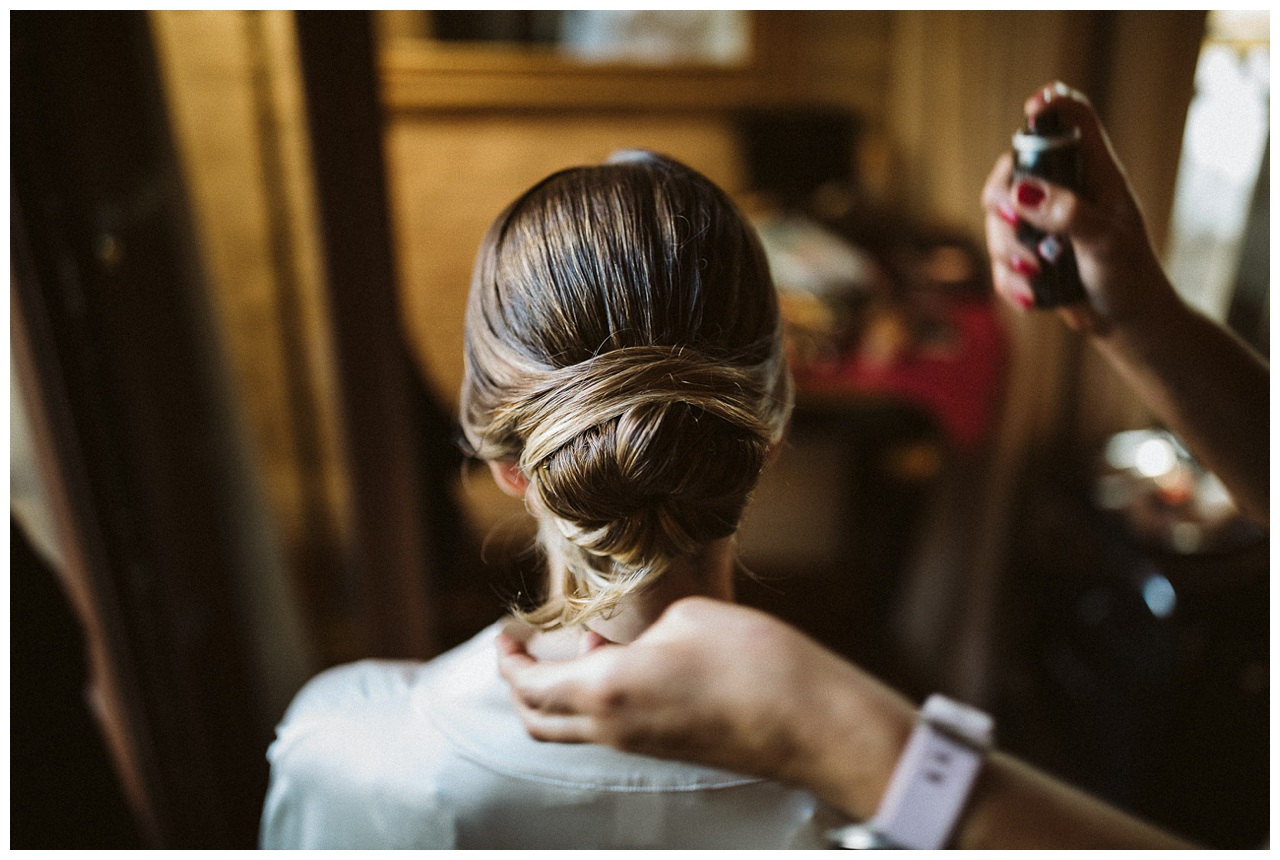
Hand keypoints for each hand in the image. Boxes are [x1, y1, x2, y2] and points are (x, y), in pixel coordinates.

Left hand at [497, 596, 915, 819]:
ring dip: (562, 692)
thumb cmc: (751, 661)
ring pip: (573, 728)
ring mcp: (642, 747)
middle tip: (521, 649)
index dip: (507, 659)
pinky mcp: (670, 750)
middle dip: (520, 684)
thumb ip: (640, 631)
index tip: (503, 634)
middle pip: (539, 719)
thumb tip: (631, 646)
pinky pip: (611, 729)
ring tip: (586, 642)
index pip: (528, 685)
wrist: (810, 720)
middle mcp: (612, 728)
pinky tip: (629, 660)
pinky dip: (598, 700)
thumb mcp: (684, 619)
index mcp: (603, 691)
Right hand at [982, 81, 1179, 334]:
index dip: (1051, 105)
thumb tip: (1022, 193)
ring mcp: (1042, 225)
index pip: (1074, 122)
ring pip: (998, 221)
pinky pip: (997, 261)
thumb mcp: (1105, 243)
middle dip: (1001, 198)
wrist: (1127, 323)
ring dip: (1007, 250)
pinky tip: (1034, 296)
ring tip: (1037, 274)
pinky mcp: (1027, 256)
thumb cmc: (1130, 277)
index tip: (1032, 109)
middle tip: (1013, 220)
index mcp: (1094, 176)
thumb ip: (1068, 214)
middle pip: (1012, 170)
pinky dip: (1009, 281)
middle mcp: (1064, 193)